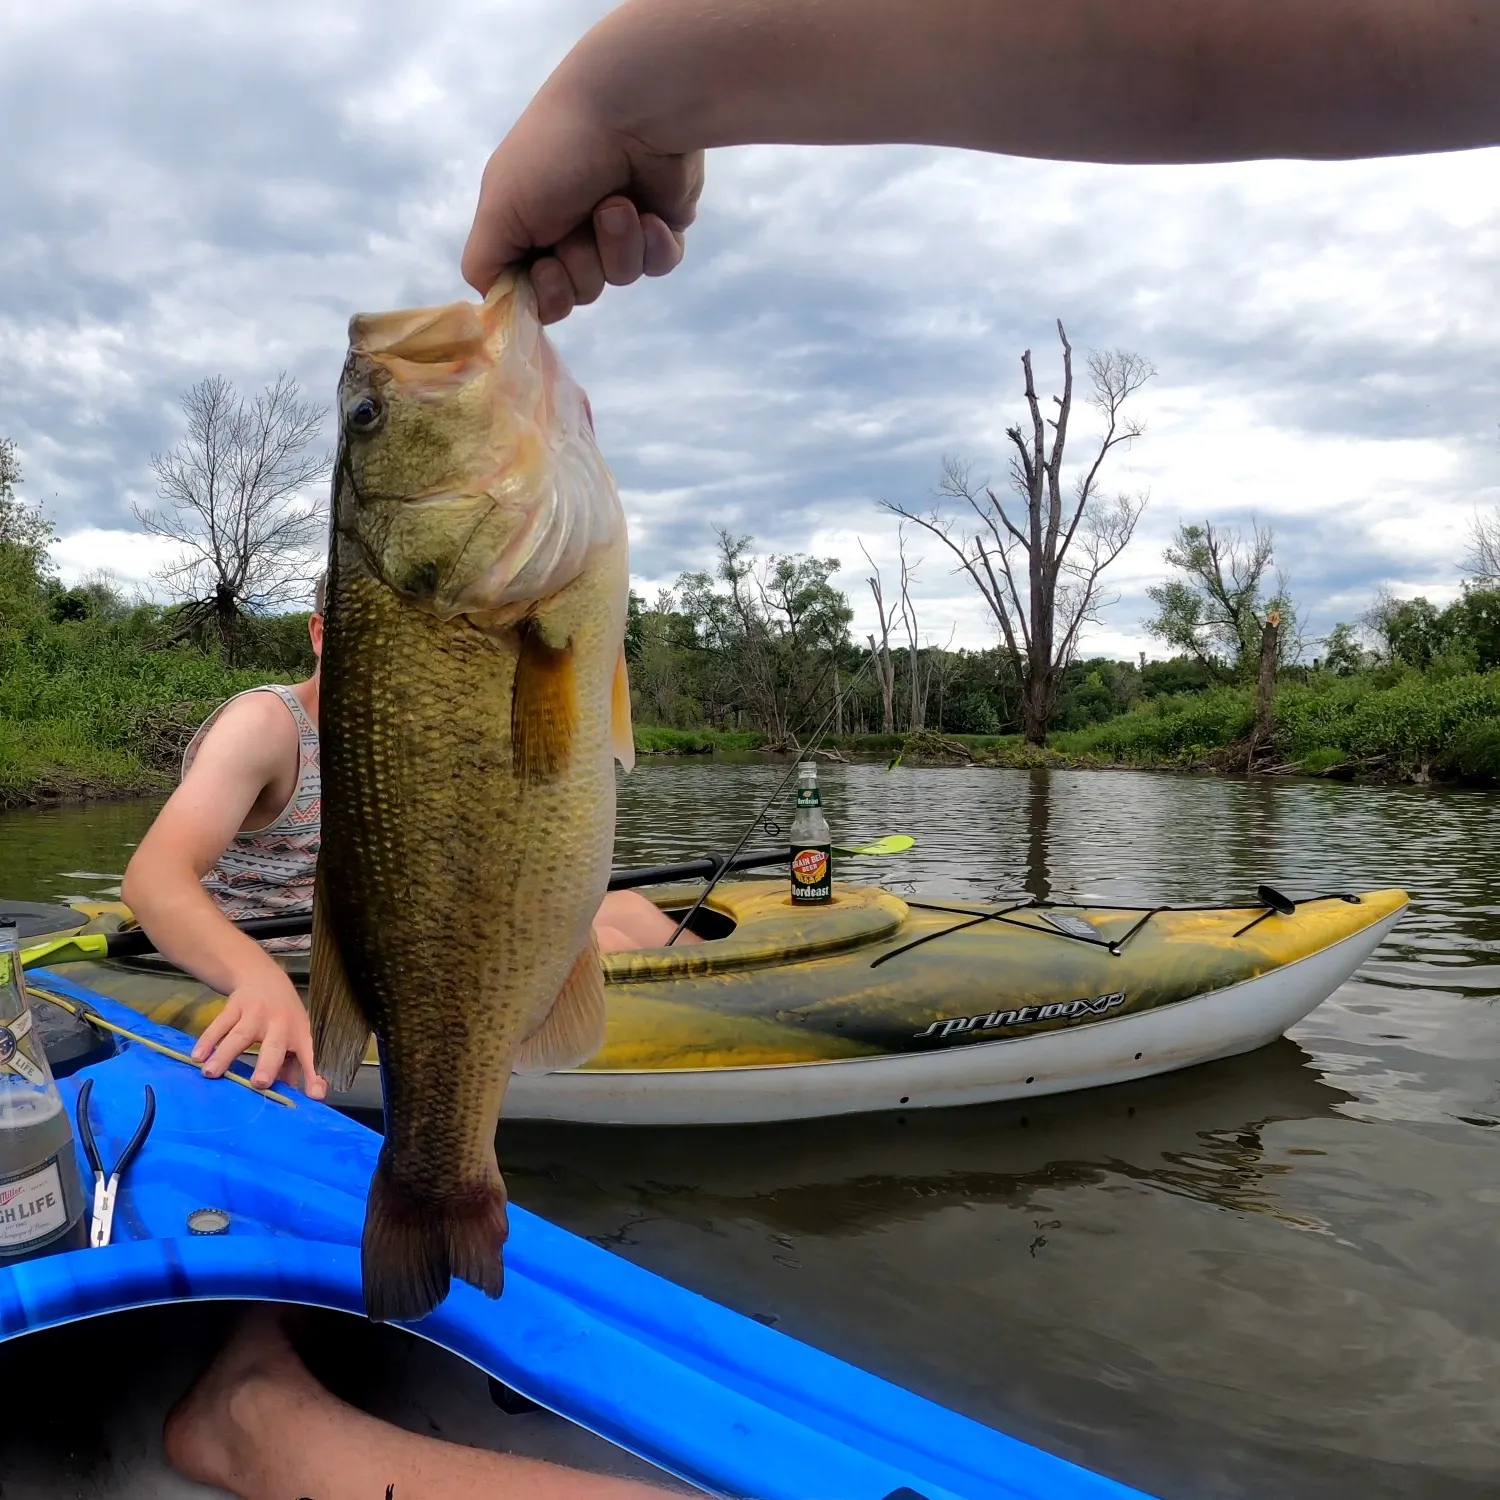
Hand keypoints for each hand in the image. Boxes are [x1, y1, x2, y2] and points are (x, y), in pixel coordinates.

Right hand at [192, 970, 328, 1100]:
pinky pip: (219, 1024)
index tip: (315, 1095)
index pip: (309, 1057)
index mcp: (299, 1035)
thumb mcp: (295, 1037)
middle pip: (274, 1046)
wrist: (264, 977)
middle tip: (259, 1083)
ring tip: (211, 1073)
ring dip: (225, 1054)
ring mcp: (257, 1013)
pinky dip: (208, 1041)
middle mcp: (281, 1024)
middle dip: (268, 1065)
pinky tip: (197, 1057)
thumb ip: (293, 1068)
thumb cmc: (283, 1018)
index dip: (312, 1075)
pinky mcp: (236, 1006)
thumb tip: (288, 1096)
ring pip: (240, 1035)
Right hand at [461, 78, 703, 321]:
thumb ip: (485, 264)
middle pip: (577, 294)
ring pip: (619, 280)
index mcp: (528, 225)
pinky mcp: (660, 226)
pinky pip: (658, 265)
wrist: (630, 109)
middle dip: (581, 265)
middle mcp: (569, 229)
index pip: (533, 294)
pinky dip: (654, 244)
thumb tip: (496, 304)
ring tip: (617, 203)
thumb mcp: (499, 209)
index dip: (544, 294)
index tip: (546, 267)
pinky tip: (651, 212)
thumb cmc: (556, 152)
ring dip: (617, 244)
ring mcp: (617, 229)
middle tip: (579, 224)